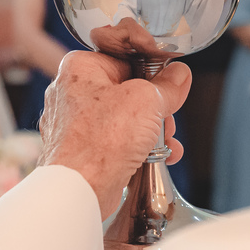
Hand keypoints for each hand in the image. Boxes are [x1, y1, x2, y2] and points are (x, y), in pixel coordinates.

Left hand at [39, 52, 190, 218]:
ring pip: (122, 119)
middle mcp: (70, 92)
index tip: (168, 87)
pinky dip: (134, 148)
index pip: (125, 60)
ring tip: (165, 143)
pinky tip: (156, 157)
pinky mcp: (79, 150)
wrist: (79, 188)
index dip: (152, 75)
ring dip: (149, 132)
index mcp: (79, 68)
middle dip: (153, 109)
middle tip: (166, 120)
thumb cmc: (100, 141)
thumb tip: (178, 76)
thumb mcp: (147, 101)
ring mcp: (73, 124)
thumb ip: (167, 85)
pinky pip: (113, 142)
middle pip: (126, 91)